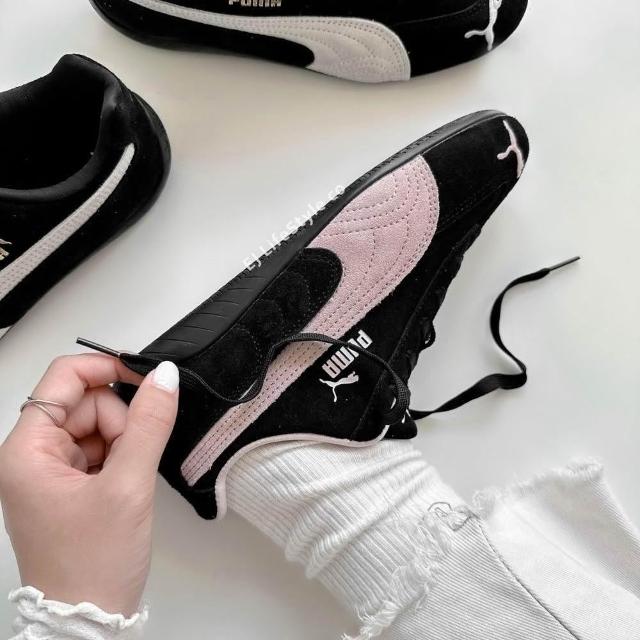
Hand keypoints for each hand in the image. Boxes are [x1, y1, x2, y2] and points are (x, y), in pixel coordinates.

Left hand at [0, 354, 179, 615]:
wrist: (89, 622)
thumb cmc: (92, 566)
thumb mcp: (128, 486)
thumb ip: (149, 423)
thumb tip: (165, 378)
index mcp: (26, 451)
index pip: (63, 378)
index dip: (106, 368)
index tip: (145, 377)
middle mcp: (31, 457)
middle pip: (84, 401)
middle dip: (119, 421)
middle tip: (131, 461)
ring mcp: (49, 471)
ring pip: (97, 424)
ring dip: (123, 442)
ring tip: (126, 482)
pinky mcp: (68, 484)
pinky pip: (100, 448)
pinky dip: (120, 458)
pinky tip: (123, 487)